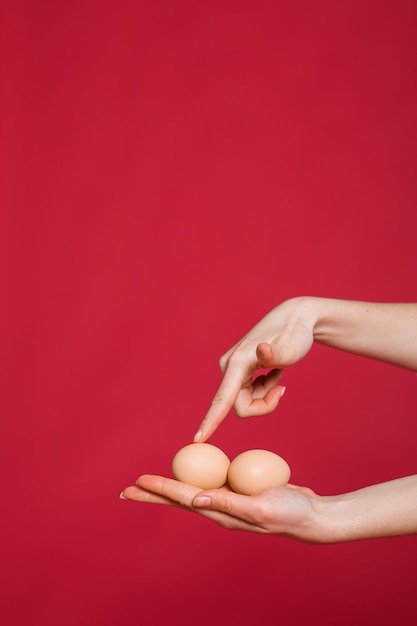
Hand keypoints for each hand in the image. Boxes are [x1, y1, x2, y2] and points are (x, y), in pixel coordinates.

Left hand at [121, 475, 321, 540]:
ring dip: (170, 486)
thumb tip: (195, 498)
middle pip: (179, 498)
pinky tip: (192, 471)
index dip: (160, 489)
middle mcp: (219, 508)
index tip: (137, 482)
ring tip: (151, 482)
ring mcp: (228, 501)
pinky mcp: (238, 492)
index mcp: (220, 512)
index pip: (183, 498)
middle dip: (154, 493)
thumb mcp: (259, 508)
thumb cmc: (288, 512)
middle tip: (128, 489)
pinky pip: (212, 482)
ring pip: (192, 490)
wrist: (310, 516)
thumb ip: (228, 502)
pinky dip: (196, 476)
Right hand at [194, 297, 317, 441]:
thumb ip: (277, 354)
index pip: (223, 399)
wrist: (295, 318)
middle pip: (241, 406)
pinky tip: (274, 370)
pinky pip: (249, 393)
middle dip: (263, 405)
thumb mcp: (293, 346)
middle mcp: (230, 366)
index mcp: (238, 363)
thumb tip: (262, 351)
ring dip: (266, 394)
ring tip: (278, 372)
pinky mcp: (238, 370)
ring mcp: (233, 369)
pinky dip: (265, 387)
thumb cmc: (295, 332)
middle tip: (284, 389)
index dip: (210, 420)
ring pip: (246, 401)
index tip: (198, 439)